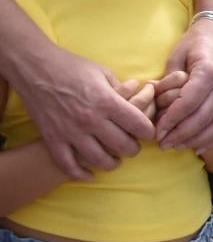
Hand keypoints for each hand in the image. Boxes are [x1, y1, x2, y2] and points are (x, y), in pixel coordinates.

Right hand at [0, 28, 158, 175]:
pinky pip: (68, 165)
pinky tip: (89, 174)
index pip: (139, 126)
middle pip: (123, 146)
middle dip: (133, 149)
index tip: (148, 133)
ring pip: (99, 160)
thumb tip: (138, 101)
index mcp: (107, 101)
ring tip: (115, 160)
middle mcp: (91, 120)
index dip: (149, 132)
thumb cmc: (72, 67)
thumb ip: (121, 91)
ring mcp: (70, 132)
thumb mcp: (103, 73)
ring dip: (112, 163)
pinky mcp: (52, 139)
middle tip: (133, 146)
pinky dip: (81, 174)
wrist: (34, 69)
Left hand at [155, 19, 212, 153]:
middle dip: (181, 134)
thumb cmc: (195, 42)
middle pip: (202, 118)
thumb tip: (154, 102)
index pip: (188, 103)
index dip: (172, 120)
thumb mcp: (176, 55)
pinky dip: (212, 138)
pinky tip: (198, 148)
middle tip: (163, 144)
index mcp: (208, 72)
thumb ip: (167, 80)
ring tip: (177, 146)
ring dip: (195, 139)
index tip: (157, 131)